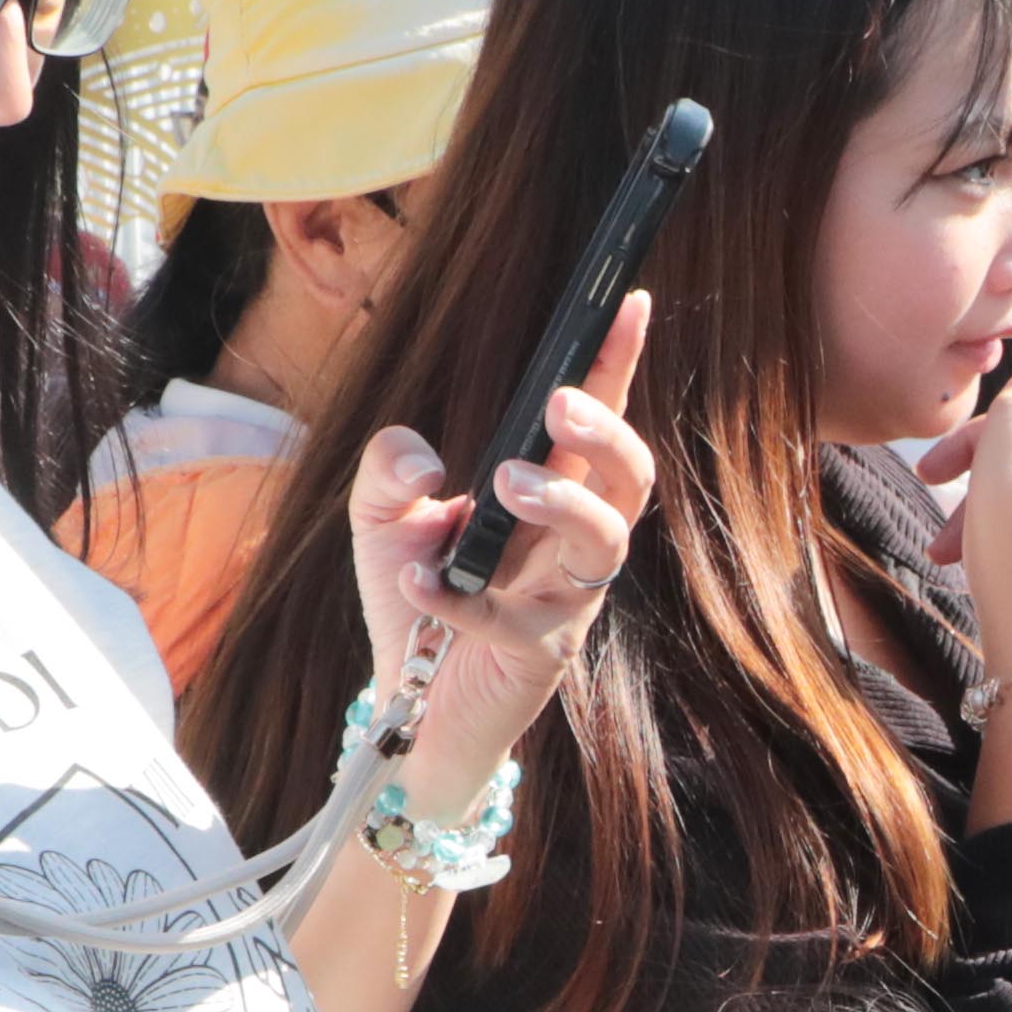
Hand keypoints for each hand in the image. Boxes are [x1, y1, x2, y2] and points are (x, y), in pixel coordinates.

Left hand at [347, 294, 656, 736]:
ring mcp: (563, 602)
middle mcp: (571, 546)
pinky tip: (415, 578)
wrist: (404, 709)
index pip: (597, 424)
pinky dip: (457, 595)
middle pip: (630, 478)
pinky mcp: (536, 656)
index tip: (629, 302)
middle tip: (559, 405)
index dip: (617, 363)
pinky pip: (512, 619)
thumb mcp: (381, 518)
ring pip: (604, 542)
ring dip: (561, 501)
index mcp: (548, 497)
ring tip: (501, 482)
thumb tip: (425, 453)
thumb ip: (388, 467)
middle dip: (606, 434)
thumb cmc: (410, 602)